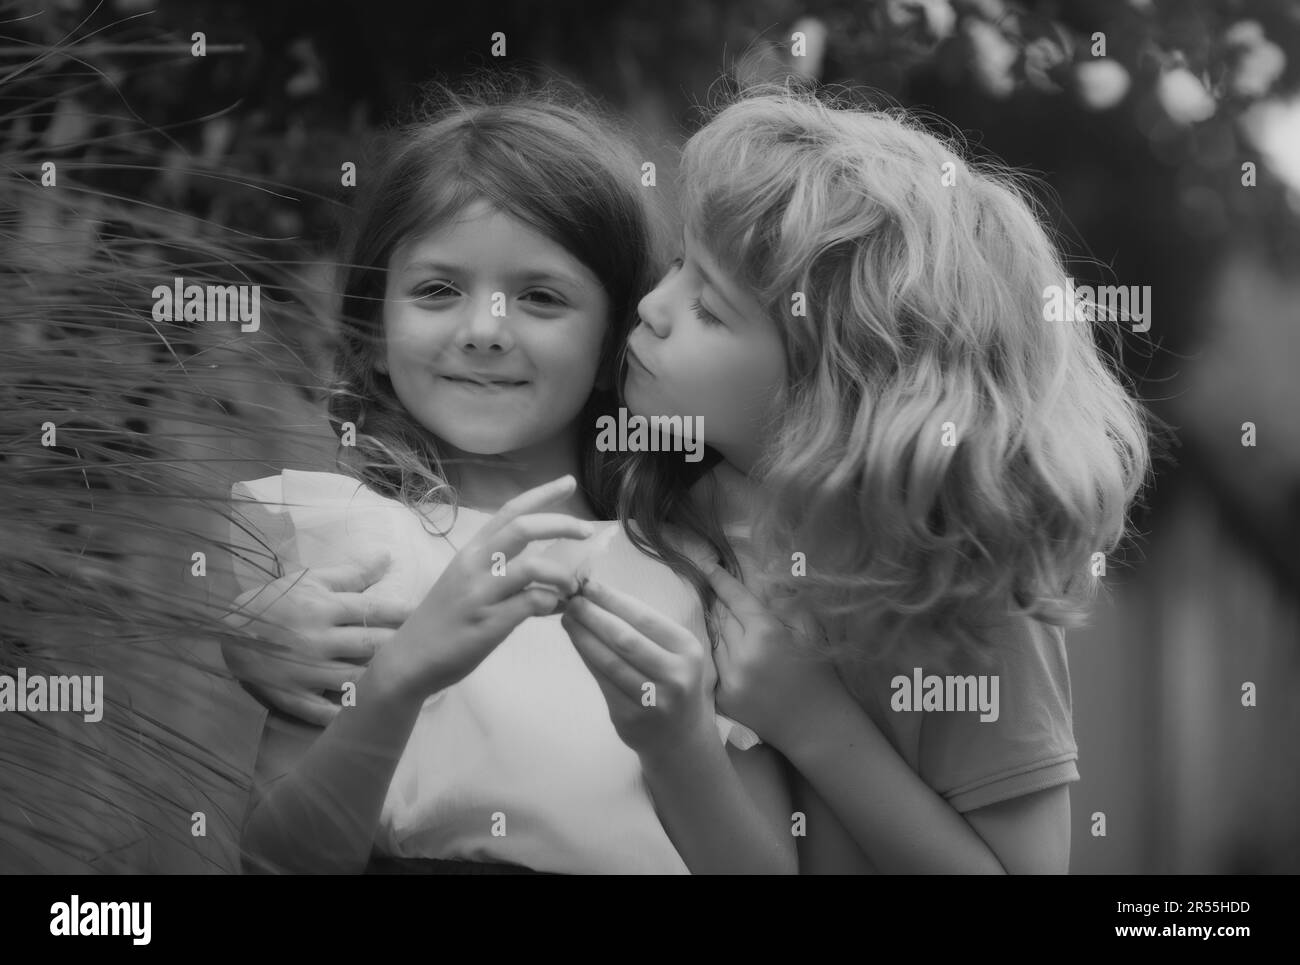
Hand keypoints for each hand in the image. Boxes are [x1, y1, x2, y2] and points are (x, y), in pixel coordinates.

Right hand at [221, 554, 410, 725]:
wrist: (224, 631)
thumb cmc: (274, 602)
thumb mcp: (309, 581)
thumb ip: (351, 573)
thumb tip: (387, 558)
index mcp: (323, 608)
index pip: (375, 611)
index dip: (405, 614)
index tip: (428, 617)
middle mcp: (318, 639)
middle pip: (370, 645)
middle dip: (402, 647)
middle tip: (430, 649)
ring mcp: (304, 671)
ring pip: (354, 679)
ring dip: (382, 681)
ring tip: (410, 681)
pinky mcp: (290, 695)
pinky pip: (322, 711)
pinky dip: (345, 715)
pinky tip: (370, 716)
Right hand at [380, 475, 595, 702]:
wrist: (409, 660)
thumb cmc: (442, 622)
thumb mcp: (468, 586)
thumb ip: (505, 576)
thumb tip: (550, 580)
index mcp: (471, 551)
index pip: (509, 511)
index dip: (542, 494)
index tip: (568, 483)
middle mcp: (474, 565)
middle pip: (523, 528)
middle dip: (562, 524)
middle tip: (587, 531)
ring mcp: (480, 593)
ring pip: (532, 566)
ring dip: (562, 575)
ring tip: (572, 586)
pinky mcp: (488, 622)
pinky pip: (531, 602)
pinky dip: (550, 602)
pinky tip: (553, 609)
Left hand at [561, 577, 716, 762]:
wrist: (680, 736)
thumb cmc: (672, 680)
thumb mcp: (674, 651)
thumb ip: (644, 626)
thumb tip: (599, 595)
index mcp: (687, 649)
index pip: (644, 617)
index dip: (612, 600)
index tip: (588, 585)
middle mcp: (675, 675)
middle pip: (625, 639)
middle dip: (593, 615)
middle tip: (571, 599)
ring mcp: (653, 701)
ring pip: (610, 662)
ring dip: (583, 637)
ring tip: (567, 619)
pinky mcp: (631, 718)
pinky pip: (603, 682)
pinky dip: (587, 658)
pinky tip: (576, 643)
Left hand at [706, 563, 844, 749]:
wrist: (816, 726)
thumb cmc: (818, 675)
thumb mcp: (809, 631)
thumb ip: (785, 603)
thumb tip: (764, 580)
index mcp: (767, 634)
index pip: (736, 599)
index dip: (721, 580)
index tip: (709, 566)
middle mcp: (743, 656)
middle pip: (720, 617)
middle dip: (719, 603)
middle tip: (715, 591)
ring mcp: (729, 680)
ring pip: (713, 641)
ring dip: (715, 628)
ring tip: (718, 618)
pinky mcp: (722, 699)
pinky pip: (713, 666)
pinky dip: (717, 655)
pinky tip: (722, 649)